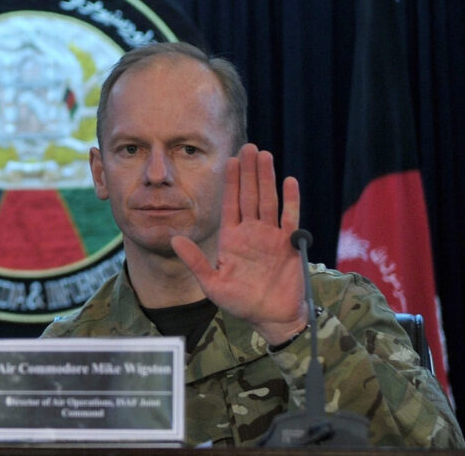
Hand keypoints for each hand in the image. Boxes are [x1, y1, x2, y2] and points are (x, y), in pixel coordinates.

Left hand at [171, 143, 307, 344]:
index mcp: (231, 238)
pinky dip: (290, 200)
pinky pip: (290, 218)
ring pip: (268, 201)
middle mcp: (251, 232)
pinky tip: (289, 182)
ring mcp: (270, 236)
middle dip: (248, 171)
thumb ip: (194, 260)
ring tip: (265, 156)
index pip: (230, 203)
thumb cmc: (239, 303)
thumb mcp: (211, 284)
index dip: (230, 182)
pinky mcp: (289, 244)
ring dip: (266, 179)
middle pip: (249, 195)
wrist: (270, 317)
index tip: (230, 160)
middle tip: (248, 146)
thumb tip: (174, 239)